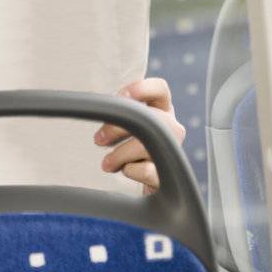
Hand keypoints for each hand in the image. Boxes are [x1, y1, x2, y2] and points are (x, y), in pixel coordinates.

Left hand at [94, 78, 186, 194]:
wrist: (144, 182)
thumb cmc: (130, 151)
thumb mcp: (124, 129)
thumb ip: (117, 115)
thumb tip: (98, 109)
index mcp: (162, 110)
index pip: (160, 89)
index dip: (141, 89)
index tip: (119, 97)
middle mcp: (171, 129)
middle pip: (150, 119)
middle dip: (118, 128)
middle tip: (99, 139)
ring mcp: (173, 152)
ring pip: (147, 146)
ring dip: (119, 154)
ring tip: (106, 163)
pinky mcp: (167, 175)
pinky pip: (146, 170)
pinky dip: (131, 171)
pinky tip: (126, 171)